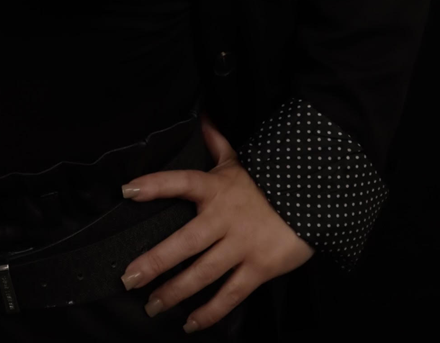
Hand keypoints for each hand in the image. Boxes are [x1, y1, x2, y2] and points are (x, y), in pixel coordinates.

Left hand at [119, 111, 314, 331]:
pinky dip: (210, 312)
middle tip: (129, 278)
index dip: (154, 185)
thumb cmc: (268, 181)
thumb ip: (217, 143)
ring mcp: (241, 245)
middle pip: (184, 242)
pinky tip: (191, 322)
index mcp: (216, 188)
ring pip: (202, 273)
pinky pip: (230, 294)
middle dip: (154, 262)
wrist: (313, 199)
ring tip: (153, 306)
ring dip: (174, 292)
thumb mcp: (240, 160)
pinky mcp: (258, 268)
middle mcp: (224, 218)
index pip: (180, 182)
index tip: (127, 191)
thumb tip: (204, 116)